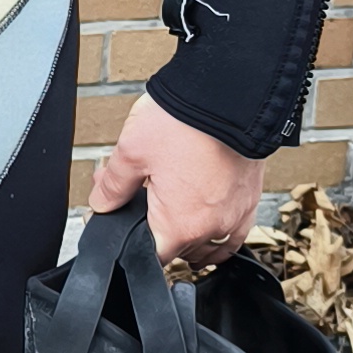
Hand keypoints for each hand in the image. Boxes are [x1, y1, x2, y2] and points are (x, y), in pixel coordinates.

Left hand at [88, 92, 260, 273]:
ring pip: (208, 246)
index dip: (131, 240)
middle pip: (179, 249)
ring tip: (171, 211)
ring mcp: (235, 216)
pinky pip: (233, 232)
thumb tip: (101, 204)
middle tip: (142, 194)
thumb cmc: (185, 122)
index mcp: (180, 226)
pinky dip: (217, 230)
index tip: (126, 220)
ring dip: (189, 236)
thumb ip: (113, 186)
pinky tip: (205, 215)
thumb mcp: (132, 152)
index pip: (151, 256)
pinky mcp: (250, 200)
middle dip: (156, 226)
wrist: (229, 95)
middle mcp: (212, 228)